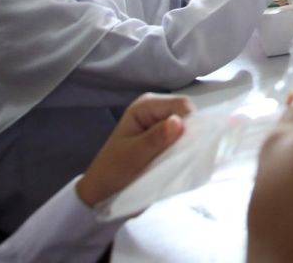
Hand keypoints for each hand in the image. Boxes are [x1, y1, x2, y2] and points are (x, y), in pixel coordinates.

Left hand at [75, 93, 191, 207]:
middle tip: (186, 154)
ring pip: (188, 125)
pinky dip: (185, 146)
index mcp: (145, 105)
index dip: (189, 122)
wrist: (102, 188)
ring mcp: (161, 121)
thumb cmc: (113, 170)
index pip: (180, 104)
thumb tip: (178, 122)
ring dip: (188, 141)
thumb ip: (155, 139)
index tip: (190, 145)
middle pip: (187, 112)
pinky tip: (180, 158)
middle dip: (190, 131)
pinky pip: (183, 135)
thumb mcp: (134, 156)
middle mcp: (156, 108)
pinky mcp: (165, 134)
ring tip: (182, 157)